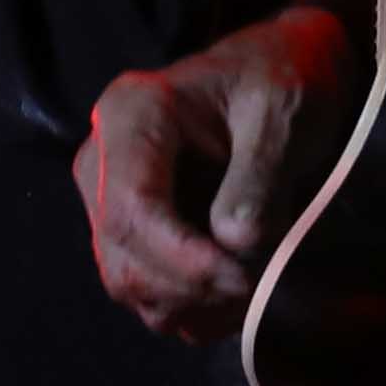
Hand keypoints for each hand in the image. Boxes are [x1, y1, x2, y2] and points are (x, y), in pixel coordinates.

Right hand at [73, 3, 357, 340]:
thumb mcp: (283, 112)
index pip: (131, 209)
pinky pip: (146, 293)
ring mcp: (111, 200)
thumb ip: (260, 174)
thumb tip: (235, 242)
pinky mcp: (132, 233)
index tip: (244, 279)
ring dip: (193, 305)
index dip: (183, 259)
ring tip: (254, 290)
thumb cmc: (281, 79)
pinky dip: (191, 309)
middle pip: (123, 256)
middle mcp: (103, 160)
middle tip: (260, 288)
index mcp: (132, 115)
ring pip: (130, 284)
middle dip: (192, 288)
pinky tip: (237, 295)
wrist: (279, 76)